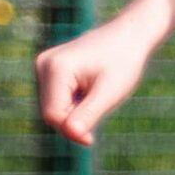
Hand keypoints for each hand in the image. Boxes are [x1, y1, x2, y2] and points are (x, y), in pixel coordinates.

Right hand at [32, 17, 154, 146]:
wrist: (130, 35)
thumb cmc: (124, 62)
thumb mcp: (109, 93)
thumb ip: (89, 114)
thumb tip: (72, 134)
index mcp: (56, 67)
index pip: (53, 115)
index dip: (71, 131)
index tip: (91, 139)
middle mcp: (44, 64)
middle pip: (50, 113)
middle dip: (73, 119)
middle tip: (99, 108)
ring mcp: (44, 65)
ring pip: (53, 108)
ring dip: (74, 111)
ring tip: (95, 95)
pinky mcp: (49, 68)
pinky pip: (57, 99)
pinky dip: (74, 103)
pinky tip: (90, 90)